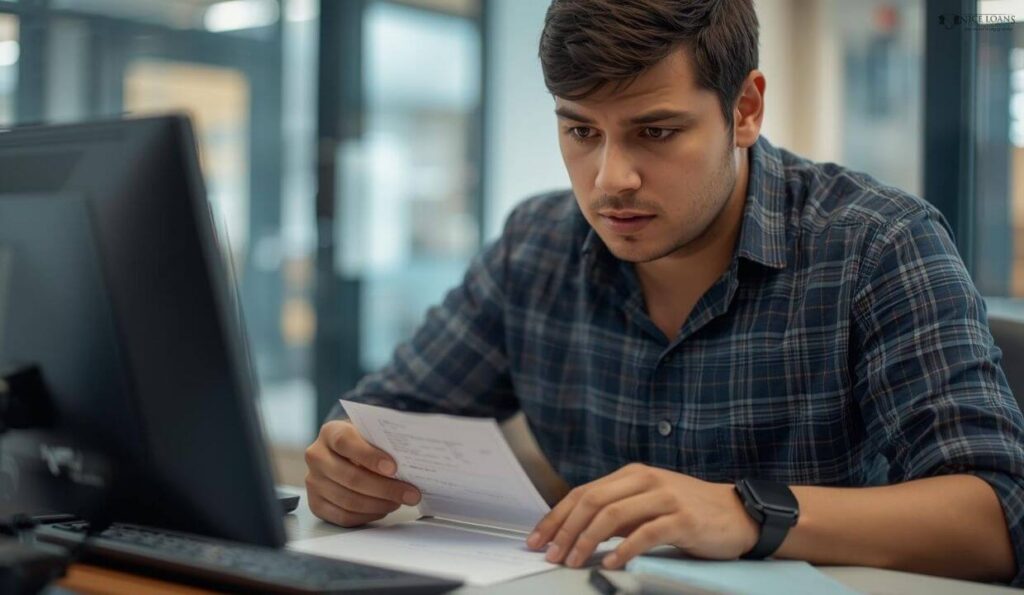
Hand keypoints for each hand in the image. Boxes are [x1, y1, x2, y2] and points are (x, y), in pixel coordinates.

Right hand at [305, 420, 421, 526]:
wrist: (342, 452)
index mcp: (330, 432)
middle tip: (411, 493)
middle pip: (350, 477)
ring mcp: (313, 482)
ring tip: (400, 501)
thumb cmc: (363, 442)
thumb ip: (383, 441)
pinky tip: (384, 508)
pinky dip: (368, 515)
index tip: (393, 468)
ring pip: (349, 500)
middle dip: (385, 488)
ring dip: (380, 504)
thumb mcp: (370, 433)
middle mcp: (316, 456)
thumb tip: (411, 460)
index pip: (345, 442)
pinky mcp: (316, 504)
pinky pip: (344, 516)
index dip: (369, 456)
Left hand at [525, 463, 758, 568]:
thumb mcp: (647, 504)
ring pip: (613, 515)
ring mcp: (664, 497)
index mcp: (632, 474)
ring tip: (572, 561)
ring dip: (587, 540)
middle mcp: (645, 480)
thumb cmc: (689, 511)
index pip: (583, 492)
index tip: (537, 539)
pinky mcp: (682, 518)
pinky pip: (645, 534)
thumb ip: (617, 512)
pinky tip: (610, 564)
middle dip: (565, 529)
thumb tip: (575, 531)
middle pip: (592, 501)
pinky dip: (623, 550)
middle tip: (550, 554)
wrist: (738, 513)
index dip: (556, 516)